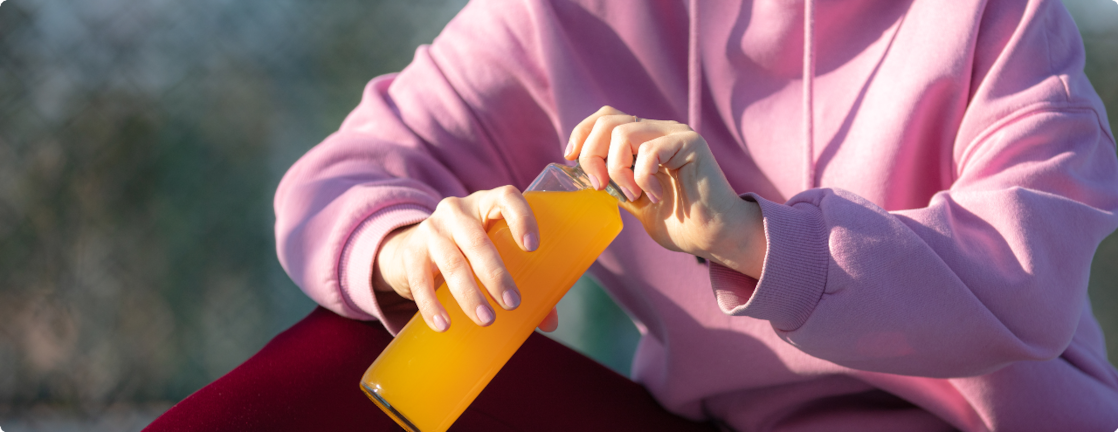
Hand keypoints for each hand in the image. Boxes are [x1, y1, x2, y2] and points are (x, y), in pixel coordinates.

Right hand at [373, 186, 557, 331]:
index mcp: (486, 204)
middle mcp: (457, 211)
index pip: (507, 198)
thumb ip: (525, 279)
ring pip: (452, 261)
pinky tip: (444, 324)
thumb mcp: (494, 253)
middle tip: (512, 303)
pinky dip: (432, 305)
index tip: (532, 248)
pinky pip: (420, 279)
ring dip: (469, 293)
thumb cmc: (469, 252)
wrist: (414, 250)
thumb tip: (549, 322)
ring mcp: (431, 229)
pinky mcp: (411, 253)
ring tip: (486, 319)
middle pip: (478, 240)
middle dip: (496, 274)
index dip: (521, 218)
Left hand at [565, 106, 766, 277]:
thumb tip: (583, 176)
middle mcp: (659, 130)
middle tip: (601, 187)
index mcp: (645, 138)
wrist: (715, 237)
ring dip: (617, 169)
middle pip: (607, 121)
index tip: (570, 158)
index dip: (582, 133)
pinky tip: (655, 196)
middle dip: (592, 155)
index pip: (605, 116)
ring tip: (632, 196)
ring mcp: (675, 134)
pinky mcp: (690, 143)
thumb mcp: (635, 201)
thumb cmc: (680, 223)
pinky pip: (650, 150)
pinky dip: (643, 177)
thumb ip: (613, 183)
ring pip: (623, 133)